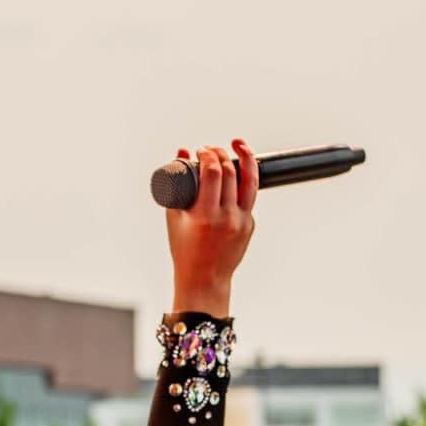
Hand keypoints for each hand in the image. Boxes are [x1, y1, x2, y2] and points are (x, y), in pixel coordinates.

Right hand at [166, 140, 257, 313]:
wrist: (204, 279)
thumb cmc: (184, 250)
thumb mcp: (175, 217)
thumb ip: (178, 184)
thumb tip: (181, 153)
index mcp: (205, 216)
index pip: (213, 173)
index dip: (208, 155)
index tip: (200, 150)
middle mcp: (227, 218)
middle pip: (231, 172)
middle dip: (221, 153)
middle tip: (211, 149)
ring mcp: (243, 222)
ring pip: (251, 181)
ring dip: (246, 158)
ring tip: (238, 145)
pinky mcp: (250, 225)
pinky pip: (249, 197)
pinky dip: (241, 182)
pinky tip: (234, 175)